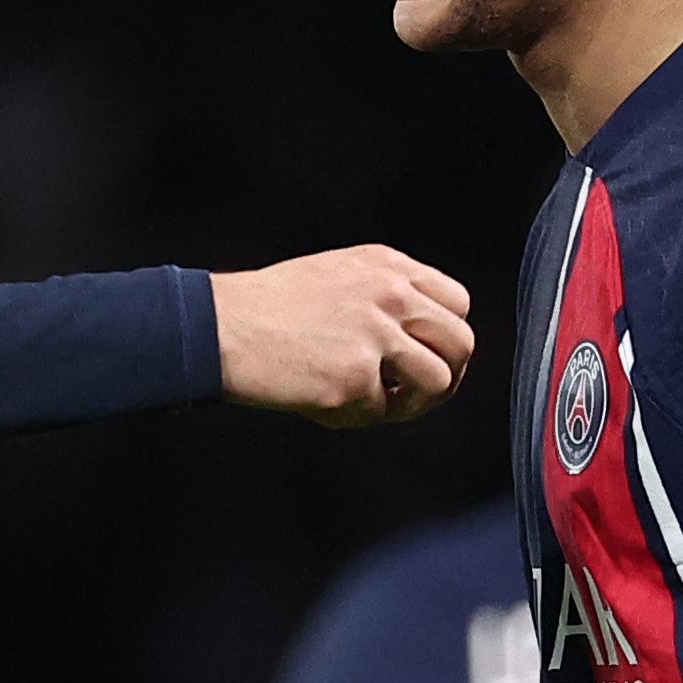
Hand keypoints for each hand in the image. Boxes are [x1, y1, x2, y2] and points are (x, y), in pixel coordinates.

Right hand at [211, 246, 472, 427]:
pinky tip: (322, 402)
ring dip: (411, 403)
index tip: (425, 356)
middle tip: (412, 392)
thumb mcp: (338, 276)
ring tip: (373, 403)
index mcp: (387, 266)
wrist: (221, 327)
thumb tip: (426, 344)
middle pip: (461, 342)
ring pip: (438, 381)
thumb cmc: (270, 308)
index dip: (445, 336)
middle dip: (445, 374)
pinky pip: (380, 412)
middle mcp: (390, 294)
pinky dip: (354, 415)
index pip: (457, 302)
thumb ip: (386, 297)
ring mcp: (375, 335)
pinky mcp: (355, 376)